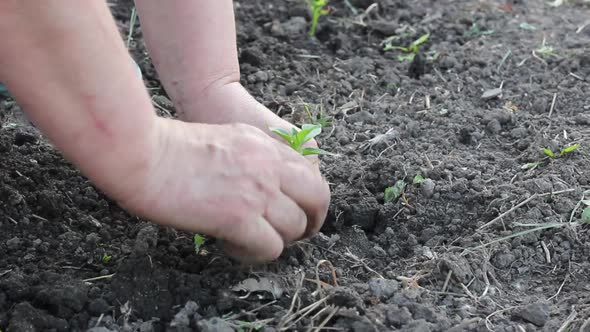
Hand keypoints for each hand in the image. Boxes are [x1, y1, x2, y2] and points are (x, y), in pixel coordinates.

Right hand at [118, 118, 330, 262]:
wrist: (143, 153)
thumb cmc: (171, 146)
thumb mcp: (226, 137)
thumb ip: (254, 156)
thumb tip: (265, 185)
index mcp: (266, 145)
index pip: (311, 174)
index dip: (311, 199)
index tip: (301, 213)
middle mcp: (269, 167)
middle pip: (317, 199)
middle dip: (312, 222)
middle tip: (294, 235)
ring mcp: (257, 191)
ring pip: (295, 228)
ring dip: (276, 239)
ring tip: (248, 240)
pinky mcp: (239, 217)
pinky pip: (271, 248)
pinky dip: (255, 254)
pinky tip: (232, 245)